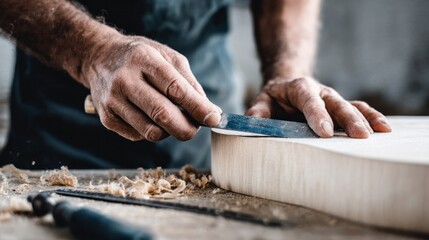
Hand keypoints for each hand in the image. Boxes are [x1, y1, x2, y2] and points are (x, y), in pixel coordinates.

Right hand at [82, 35, 220, 140]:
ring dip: (170, 131)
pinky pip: (139, 136)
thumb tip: (211, 112)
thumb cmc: (141, 57)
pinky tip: (151, 118)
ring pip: (152, 132)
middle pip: (162, 115)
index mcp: (143, 59)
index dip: (198, 107)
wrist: (99, 58)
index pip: (175, 89)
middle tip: (196, 128)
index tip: (214, 119)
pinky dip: (153, 131)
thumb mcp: (168, 57)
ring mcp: (113, 101)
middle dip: (187, 128)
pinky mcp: (107, 118)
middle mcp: (125, 80)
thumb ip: (190, 83)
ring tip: (173, 119)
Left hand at [245, 77, 391, 137]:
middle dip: (347, 119)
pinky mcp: (340, 108)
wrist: (287, 87)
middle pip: (336, 103)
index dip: (317, 114)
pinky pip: (359, 110)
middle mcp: (320, 92)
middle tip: (359, 136)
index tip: (324, 132)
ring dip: (364, 119)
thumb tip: (252, 123)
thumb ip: (257, 112)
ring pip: (351, 106)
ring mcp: (332, 100)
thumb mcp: (261, 101)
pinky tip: (385, 129)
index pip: (308, 99)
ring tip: (378, 133)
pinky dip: (371, 118)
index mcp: (299, 88)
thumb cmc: (273, 99)